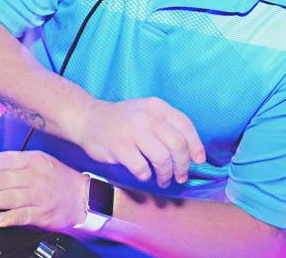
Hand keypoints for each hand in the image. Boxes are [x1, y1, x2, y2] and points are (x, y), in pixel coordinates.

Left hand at [0, 151, 88, 230]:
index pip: (4, 160)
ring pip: (8, 197)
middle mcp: (35, 176)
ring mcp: (39, 196)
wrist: (83, 196)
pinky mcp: (43, 214)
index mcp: (32, 160)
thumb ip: (14, 162)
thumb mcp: (38, 160)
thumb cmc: (57, 178)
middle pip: (2, 180)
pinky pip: (23, 215)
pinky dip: (8, 217)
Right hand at [72, 97, 205, 186]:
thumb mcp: (145, 111)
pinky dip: (146, 176)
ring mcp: (133, 131)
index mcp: (156, 106)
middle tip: (179, 176)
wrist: (87, 119)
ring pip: (163, 160)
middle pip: (178, 146)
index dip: (196, 146)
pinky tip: (143, 174)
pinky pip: (142, 168)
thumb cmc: (122, 120)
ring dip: (166, 175)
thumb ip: (167, 125)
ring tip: (162, 179)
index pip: (186, 126)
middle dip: (183, 166)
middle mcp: (147, 116)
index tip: (197, 160)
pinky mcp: (120, 147)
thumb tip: (192, 153)